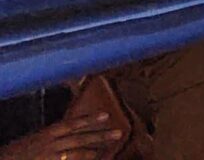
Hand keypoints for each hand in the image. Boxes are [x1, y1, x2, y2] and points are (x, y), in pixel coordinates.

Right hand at [0, 110, 127, 159]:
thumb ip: (54, 135)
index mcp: (46, 134)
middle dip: (99, 136)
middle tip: (119, 132)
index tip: (106, 115)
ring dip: (92, 152)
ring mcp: (50, 158)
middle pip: (79, 139)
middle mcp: (49, 145)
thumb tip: (72, 130)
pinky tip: (93, 159)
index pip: (70, 124)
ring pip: (75, 154)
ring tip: (107, 150)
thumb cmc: (17, 151)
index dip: (88, 119)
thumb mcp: (35, 138)